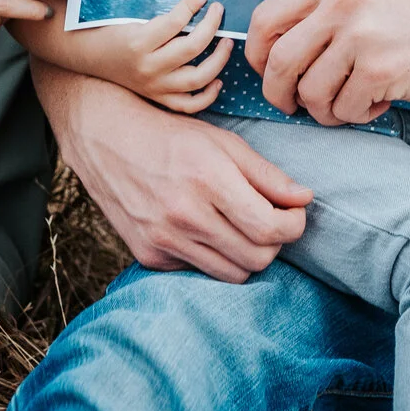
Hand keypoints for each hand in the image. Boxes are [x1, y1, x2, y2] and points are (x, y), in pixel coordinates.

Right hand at [36, 64, 310, 280]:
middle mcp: (185, 216)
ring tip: (241, 228)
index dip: (294, 226)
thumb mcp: (223, 142)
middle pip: (257, 259)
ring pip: (232, 274)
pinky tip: (205, 231)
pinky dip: (213, 258)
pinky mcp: (149, 255)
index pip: (270, 229)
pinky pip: (199, 272)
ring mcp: (164, 240)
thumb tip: (305, 199)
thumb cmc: (171, 135)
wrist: (104, 138)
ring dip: (247, 255)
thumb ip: (267, 174)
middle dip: (275, 243)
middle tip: (270, 220)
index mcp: (209, 181)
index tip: (294, 214)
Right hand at [81, 0, 236, 112]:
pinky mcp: (158, 97)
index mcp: (138, 42)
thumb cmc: (111, 31)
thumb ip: (162, 16)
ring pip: (197, 78)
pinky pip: (189, 105)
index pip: (175, 22)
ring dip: (219, 60)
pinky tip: (218, 80)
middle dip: (212, 26)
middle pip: (192, 48)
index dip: (192, 6)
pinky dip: (208, 96)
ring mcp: (154, 86)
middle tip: (218, 11)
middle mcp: (148, 67)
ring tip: (227, 43)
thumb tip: (197, 2)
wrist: (90, 55)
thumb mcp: (130, 18)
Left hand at [246, 0, 409, 125]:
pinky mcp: (379, 70)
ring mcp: (360, 34)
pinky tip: (376, 102)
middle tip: (292, 105)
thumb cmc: (407, 25)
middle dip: (279, 93)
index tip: (266, 72)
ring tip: (349, 101)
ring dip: (324, 110)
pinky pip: (343, 110)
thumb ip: (312, 13)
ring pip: (310, 92)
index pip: (263, 19)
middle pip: (278, 61)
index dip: (256, 54)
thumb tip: (261, 53)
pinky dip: (355, 116)